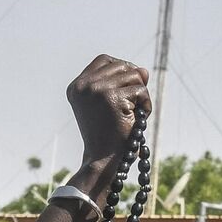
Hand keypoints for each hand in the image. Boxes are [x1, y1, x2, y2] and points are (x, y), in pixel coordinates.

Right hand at [67, 55, 151, 180]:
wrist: (102, 161)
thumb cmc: (107, 136)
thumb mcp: (108, 105)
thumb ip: (120, 83)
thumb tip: (143, 70)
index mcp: (76, 87)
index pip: (104, 60)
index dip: (121, 69)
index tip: (126, 89)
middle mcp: (83, 85)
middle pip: (121, 65)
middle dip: (133, 83)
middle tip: (130, 107)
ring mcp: (96, 90)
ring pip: (134, 75)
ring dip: (140, 95)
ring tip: (132, 115)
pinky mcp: (112, 98)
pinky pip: (141, 90)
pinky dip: (145, 106)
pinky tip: (135, 121)